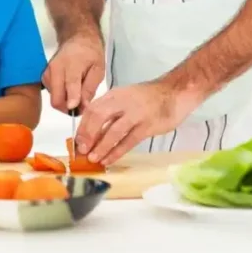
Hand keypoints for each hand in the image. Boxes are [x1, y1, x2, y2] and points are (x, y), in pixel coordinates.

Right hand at [41, 33, 104, 113]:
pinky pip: (51, 94)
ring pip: (53, 98)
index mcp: (72, 64)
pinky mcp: (44, 76)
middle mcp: (55, 69)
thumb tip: (84, 107)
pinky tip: (69, 90)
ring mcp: (47, 73)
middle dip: (68, 108)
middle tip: (81, 107)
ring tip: (77, 95)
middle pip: (56, 99)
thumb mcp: (98, 70)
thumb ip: (90, 88)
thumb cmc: (90, 54)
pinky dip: (61, 96)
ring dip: (65, 103)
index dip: (72, 102)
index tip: (76, 111)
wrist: (77, 39)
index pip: (70, 85)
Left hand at [73, 80, 198, 165]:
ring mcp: (135, 114)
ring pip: (113, 131)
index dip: (82, 127)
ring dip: (100, 147)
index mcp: (114, 95)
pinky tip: (109, 160)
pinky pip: (128, 141)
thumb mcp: (125, 99)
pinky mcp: (147, 126)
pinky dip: (116, 152)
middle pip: (98, 117)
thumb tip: (93, 132)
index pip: (92, 109)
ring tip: (93, 159)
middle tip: (81, 151)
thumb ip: (110, 111)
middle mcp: (122, 102)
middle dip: (87, 136)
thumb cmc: (148, 98)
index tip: (76, 142)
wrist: (175, 92)